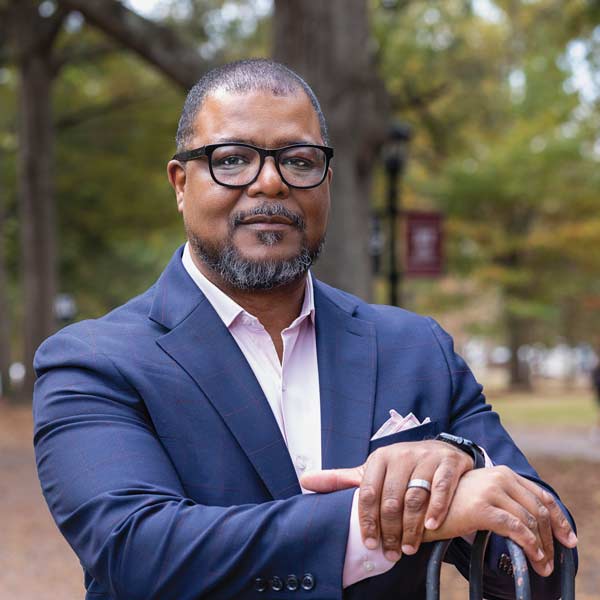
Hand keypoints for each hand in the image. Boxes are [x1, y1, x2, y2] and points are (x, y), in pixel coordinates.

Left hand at [300, 440, 473, 560]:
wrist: (441, 453)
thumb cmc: (401, 468)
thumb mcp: (372, 471)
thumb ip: (341, 479)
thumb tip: (304, 480)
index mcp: (380, 458)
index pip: (368, 492)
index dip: (367, 521)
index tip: (369, 544)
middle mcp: (402, 455)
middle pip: (391, 499)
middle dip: (389, 530)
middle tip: (390, 552)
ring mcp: (426, 458)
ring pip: (415, 496)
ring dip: (411, 527)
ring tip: (408, 548)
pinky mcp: (449, 463)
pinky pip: (441, 487)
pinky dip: (436, 508)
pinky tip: (432, 527)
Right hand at [425, 466, 577, 576]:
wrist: (422, 506)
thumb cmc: (451, 504)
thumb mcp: (481, 495)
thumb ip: (504, 498)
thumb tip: (533, 522)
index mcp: (501, 472)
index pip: (540, 495)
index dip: (557, 518)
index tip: (567, 538)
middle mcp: (499, 477)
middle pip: (538, 509)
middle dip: (551, 537)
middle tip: (552, 560)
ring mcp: (490, 490)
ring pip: (530, 521)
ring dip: (542, 547)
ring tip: (542, 565)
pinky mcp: (481, 507)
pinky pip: (516, 529)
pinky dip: (530, 546)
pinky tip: (533, 558)